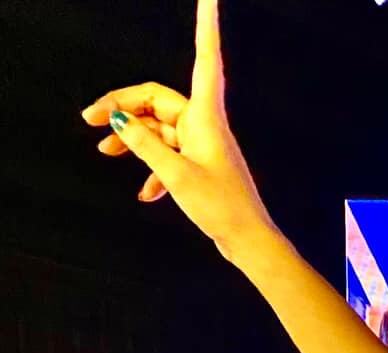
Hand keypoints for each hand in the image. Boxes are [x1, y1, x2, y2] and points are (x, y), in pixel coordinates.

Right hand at [81, 0, 274, 262]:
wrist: (249, 244)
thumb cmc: (221, 208)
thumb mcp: (176, 175)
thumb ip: (146, 146)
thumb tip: (120, 122)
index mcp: (206, 116)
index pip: (204, 57)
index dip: (206, 25)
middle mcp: (205, 124)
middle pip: (158, 100)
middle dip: (124, 108)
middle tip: (91, 122)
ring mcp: (203, 145)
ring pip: (160, 130)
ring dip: (134, 139)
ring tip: (105, 152)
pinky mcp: (202, 167)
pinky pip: (171, 157)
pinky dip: (154, 170)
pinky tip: (144, 193)